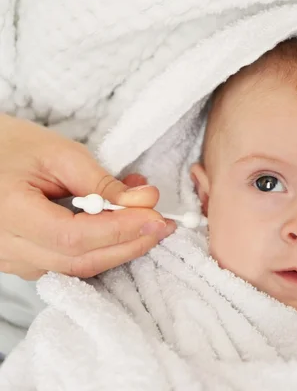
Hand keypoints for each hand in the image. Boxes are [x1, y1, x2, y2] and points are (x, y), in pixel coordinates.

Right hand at [0, 114, 175, 279]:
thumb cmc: (11, 145)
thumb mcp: (58, 153)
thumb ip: (101, 181)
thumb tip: (146, 201)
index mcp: (7, 213)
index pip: (73, 237)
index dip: (121, 231)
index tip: (157, 217)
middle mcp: (4, 246)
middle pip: (80, 261)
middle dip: (130, 244)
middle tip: (164, 223)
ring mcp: (10, 260)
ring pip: (77, 268)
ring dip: (120, 247)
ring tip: (146, 218)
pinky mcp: (21, 262)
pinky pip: (68, 265)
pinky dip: (101, 248)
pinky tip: (120, 226)